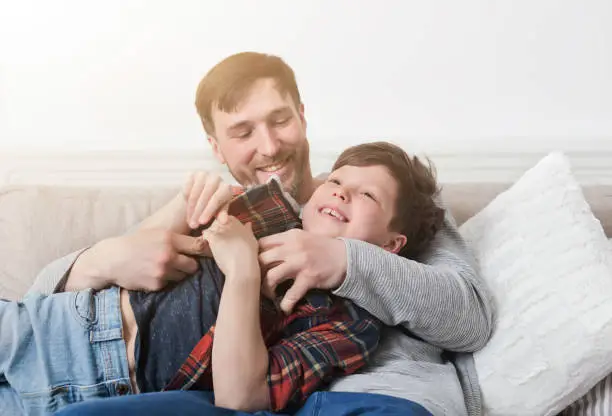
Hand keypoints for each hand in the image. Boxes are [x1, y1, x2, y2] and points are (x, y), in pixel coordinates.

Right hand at [67, 228, 208, 291]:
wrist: (113, 259)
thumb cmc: (138, 243)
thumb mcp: (158, 233)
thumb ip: (178, 239)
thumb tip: (204, 243)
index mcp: (170, 239)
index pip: (199, 246)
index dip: (206, 250)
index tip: (208, 253)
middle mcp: (168, 255)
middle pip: (194, 265)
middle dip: (190, 265)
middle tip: (183, 263)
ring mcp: (162, 271)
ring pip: (182, 276)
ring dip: (177, 273)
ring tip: (164, 267)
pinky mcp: (157, 284)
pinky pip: (169, 284)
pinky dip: (165, 281)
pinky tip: (153, 274)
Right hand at [183, 171, 233, 228]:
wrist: (205, 191)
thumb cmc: (216, 202)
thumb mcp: (220, 209)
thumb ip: (222, 215)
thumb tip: (224, 222)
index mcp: (226, 187)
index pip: (216, 199)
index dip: (208, 211)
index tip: (202, 223)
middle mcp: (216, 178)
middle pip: (204, 196)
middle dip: (198, 212)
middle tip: (193, 225)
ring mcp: (204, 174)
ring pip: (194, 194)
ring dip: (190, 209)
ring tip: (189, 221)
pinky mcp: (192, 174)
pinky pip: (187, 188)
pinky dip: (186, 200)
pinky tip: (187, 209)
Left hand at [202, 215, 259, 279]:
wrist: (243, 267)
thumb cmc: (249, 256)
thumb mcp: (252, 241)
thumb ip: (248, 231)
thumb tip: (248, 224)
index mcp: (239, 222)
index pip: (226, 218)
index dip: (223, 227)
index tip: (225, 236)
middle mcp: (230, 222)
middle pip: (217, 222)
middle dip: (215, 230)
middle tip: (218, 242)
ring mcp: (221, 229)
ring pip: (210, 227)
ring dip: (209, 235)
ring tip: (214, 246)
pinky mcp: (214, 237)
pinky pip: (205, 234)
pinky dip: (205, 239)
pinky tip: (208, 246)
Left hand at [258, 229, 346, 313]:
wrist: (347, 257)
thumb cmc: (323, 248)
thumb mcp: (303, 238)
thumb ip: (285, 242)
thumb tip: (264, 250)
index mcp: (290, 236)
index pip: (261, 243)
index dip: (253, 255)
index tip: (252, 265)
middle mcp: (292, 247)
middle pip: (261, 259)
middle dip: (255, 273)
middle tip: (258, 282)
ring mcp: (300, 262)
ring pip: (271, 276)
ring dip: (266, 289)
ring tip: (269, 295)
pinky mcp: (309, 277)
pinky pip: (291, 293)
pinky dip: (285, 303)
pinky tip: (285, 308)